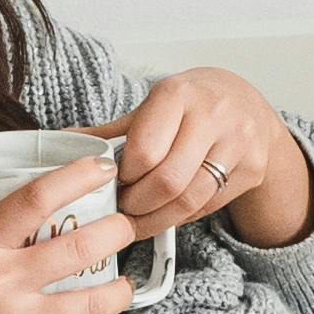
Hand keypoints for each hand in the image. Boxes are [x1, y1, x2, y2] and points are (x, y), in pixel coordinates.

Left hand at [110, 69, 313, 247]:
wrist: (246, 103)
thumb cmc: (192, 105)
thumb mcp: (153, 109)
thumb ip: (112, 132)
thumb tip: (60, 143)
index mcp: (178, 93)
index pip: (144, 150)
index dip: (124, 176)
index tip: (113, 183)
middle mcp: (213, 114)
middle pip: (167, 180)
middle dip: (138, 204)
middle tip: (124, 208)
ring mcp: (238, 142)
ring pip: (190, 199)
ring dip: (157, 219)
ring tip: (140, 219)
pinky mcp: (253, 168)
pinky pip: (209, 205)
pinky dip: (181, 216)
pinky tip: (167, 213)